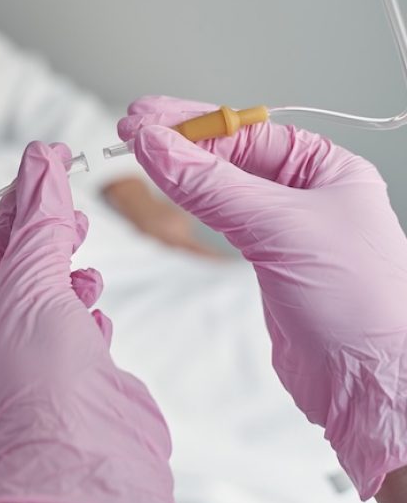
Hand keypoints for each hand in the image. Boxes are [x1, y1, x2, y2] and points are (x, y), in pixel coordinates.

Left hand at [0, 141, 188, 502]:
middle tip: (72, 211)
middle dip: (45, 238)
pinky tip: (94, 309)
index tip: (46, 170)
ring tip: (84, 262)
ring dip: (66, 276)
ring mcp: (34, 368)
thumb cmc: (40, 378)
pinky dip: (85, 313)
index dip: (16, 208)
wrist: (87, 462)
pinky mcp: (74, 382)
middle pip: (17, 275)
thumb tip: (42, 158)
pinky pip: (75, 334)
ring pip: (49, 303)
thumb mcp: (30, 283)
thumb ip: (40, 221)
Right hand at [118, 95, 406, 499]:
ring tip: (141, 150)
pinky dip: (191, 202)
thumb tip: (156, 146)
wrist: (369, 384)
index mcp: (326, 169)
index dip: (192, 122)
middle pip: (231, 153)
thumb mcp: (281, 228)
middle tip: (132, 127)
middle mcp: (306, 193)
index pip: (247, 130)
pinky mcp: (265, 260)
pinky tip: (170, 189)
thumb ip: (212, 186)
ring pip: (222, 185)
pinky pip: (221, 218)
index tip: (145, 118)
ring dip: (181, 167)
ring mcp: (284, 227)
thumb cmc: (358, 303)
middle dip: (180, 139)